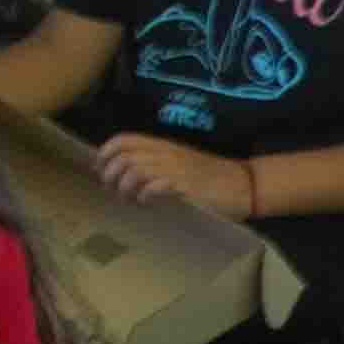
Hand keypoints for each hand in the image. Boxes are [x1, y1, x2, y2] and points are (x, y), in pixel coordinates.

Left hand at [92, 131, 254, 220]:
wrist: (244, 184)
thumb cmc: (209, 177)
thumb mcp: (178, 162)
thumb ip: (154, 163)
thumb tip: (122, 173)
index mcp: (162, 146)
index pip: (123, 139)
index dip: (105, 153)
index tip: (99, 169)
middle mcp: (166, 154)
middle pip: (123, 157)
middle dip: (110, 175)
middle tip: (112, 191)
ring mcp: (175, 169)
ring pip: (134, 170)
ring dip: (125, 187)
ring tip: (130, 200)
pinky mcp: (186, 187)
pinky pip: (155, 186)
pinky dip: (145, 195)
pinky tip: (148, 203)